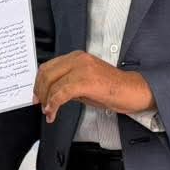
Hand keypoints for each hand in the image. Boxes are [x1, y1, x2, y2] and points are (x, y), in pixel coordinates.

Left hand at [33, 51, 154, 123]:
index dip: (39, 82)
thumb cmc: (112, 88)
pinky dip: (54, 104)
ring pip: (52, 83)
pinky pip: (61, 93)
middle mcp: (78, 59)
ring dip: (46, 100)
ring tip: (48, 112)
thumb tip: (51, 93)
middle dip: (40, 91)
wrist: (132, 91)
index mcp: (77, 57)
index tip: (37, 95)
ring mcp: (82, 68)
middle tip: (40, 104)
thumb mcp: (85, 82)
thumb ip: (67, 83)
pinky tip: (53, 112)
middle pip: (47, 73)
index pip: (49, 66)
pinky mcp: (86, 81)